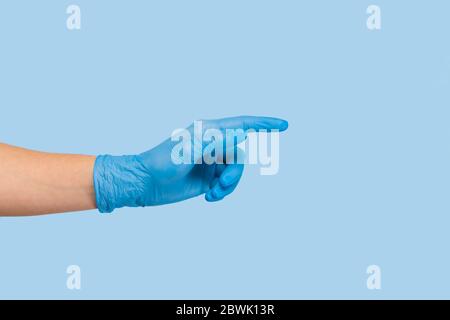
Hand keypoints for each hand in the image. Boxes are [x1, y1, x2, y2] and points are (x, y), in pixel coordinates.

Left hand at [93, 116, 288, 212]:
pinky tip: (209, 197)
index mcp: (209, 132)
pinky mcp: (209, 177)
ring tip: (213, 194)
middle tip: (222, 185)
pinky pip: (227, 184)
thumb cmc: (162, 163)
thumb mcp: (188, 151)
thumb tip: (241, 133)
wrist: (145, 183)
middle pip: (241, 155)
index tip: (284, 125)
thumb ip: (215, 143)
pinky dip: (223, 192)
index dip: (264, 124)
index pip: (242, 124)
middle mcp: (213, 144)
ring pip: (235, 171)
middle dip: (235, 173)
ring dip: (229, 185)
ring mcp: (212, 161)